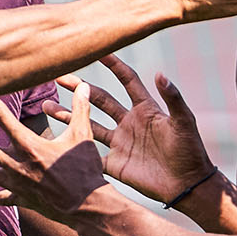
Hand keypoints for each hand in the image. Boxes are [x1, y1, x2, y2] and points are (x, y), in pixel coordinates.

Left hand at [0, 84, 113, 222]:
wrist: (88, 206)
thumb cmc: (86, 169)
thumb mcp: (83, 136)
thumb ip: (81, 109)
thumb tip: (85, 85)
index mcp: (29, 146)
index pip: (4, 119)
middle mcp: (16, 165)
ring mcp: (16, 183)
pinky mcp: (21, 199)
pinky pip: (1, 198)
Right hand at [43, 54, 215, 203]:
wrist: (187, 185)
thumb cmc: (190, 151)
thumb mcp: (184, 122)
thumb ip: (173, 98)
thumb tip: (161, 73)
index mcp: (145, 108)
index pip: (126, 79)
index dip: (113, 64)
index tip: (96, 50)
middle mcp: (129, 122)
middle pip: (99, 98)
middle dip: (79, 88)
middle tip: (58, 78)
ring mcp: (119, 142)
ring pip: (88, 124)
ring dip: (68, 115)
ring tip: (46, 105)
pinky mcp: (114, 163)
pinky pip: (89, 154)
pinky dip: (73, 149)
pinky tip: (55, 143)